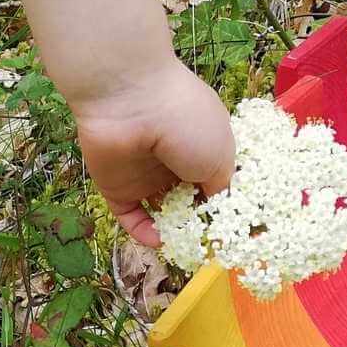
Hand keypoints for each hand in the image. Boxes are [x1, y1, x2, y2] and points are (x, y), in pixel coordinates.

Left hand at [72, 58, 235, 246]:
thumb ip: (222, 188)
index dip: (220, 204)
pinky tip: (159, 241)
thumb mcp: (221, 155)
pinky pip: (131, 217)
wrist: (130, 100)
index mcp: (201, 144)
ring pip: (160, 211)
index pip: (212, 181)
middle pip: (186, 200)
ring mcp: (145, 175)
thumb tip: (219, 210)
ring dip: (172, 230)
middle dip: (196, 221)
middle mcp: (174, 159)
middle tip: (206, 242)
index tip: (228, 228)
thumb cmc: (186, 121)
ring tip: (184, 245)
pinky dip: (143, 232)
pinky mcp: (118, 187)